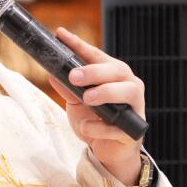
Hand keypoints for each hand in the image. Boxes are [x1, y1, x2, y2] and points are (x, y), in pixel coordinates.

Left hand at [50, 27, 146, 186]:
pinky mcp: (133, 129)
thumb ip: (68, 89)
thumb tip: (52, 74)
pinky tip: (87, 128)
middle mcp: (128, 85)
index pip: (96, 55)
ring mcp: (134, 106)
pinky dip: (99, 126)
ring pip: (127, 91)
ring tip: (87, 98)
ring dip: (106, 92)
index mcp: (113, 75)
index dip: (79, 45)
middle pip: (116, 70)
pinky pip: (118, 125)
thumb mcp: (77, 103)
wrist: (108, 152)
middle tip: (74, 77)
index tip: (61, 35)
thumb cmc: (96, 120)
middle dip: (94, 71)